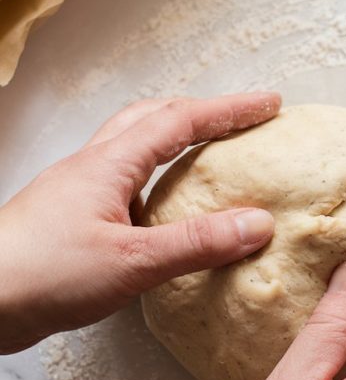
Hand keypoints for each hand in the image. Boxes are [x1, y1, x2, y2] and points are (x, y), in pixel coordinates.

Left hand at [0, 92, 280, 352]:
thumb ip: (196, 244)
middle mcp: (92, 167)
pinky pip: (120, 181)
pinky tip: (161, 209)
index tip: (268, 104)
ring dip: (172, 140)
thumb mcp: (131, 262)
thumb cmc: (43, 275)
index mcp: (109, 165)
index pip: (181, 122)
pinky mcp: (68, 219)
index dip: (228, 110)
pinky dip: (152, 179)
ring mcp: (76, 191)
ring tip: (207, 155)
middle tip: (239, 120)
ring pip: (131, 147)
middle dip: (200, 112)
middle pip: (151, 118)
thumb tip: (258, 223)